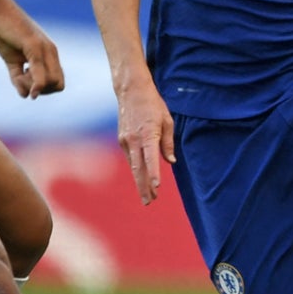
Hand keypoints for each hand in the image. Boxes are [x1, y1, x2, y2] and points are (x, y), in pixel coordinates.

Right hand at [0, 5, 63, 96]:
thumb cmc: (4, 34)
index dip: (44, 90)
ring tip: (19, 73)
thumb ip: (18, 78)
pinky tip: (20, 80)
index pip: (58, 83)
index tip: (26, 82)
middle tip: (22, 79)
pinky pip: (39, 71)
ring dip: (33, 86)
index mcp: (49, 56)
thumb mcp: (12, 60)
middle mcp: (51, 53)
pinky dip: (34, 82)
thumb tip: (26, 96)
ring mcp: (44, 49)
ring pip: (50, 82)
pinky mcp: (33, 45)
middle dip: (41, 91)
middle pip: (58, 86)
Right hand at [115, 79, 175, 203]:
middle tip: (149, 202)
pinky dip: (137, 169)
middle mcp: (133, 140)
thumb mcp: (167, 121)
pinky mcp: (122, 140)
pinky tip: (142, 178)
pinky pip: (131, 158)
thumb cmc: (153, 105)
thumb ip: (168, 143)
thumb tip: (170, 161)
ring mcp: (125, 141)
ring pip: (133, 166)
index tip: (156, 187)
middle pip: (138, 168)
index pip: (151, 158)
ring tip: (148, 196)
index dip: (154, 174)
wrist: (131, 91)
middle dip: (143, 187)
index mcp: (147, 135)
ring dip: (140, 181)